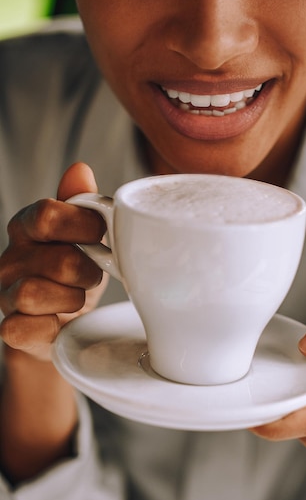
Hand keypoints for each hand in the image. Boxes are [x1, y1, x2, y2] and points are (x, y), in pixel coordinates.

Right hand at [0, 162, 107, 360]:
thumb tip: (79, 169)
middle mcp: (10, 257)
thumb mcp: (86, 238)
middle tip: (91, 276)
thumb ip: (81, 206)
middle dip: (87, 272)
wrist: (64, 327)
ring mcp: (5, 293)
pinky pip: (23, 327)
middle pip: (58, 259)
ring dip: (70, 300)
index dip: (85, 228)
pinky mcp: (9, 329)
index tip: (101, 237)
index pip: (48, 214)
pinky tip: (57, 323)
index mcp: (28, 227)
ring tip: (75, 299)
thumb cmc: (75, 277)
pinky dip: (50, 327)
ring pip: (34, 293)